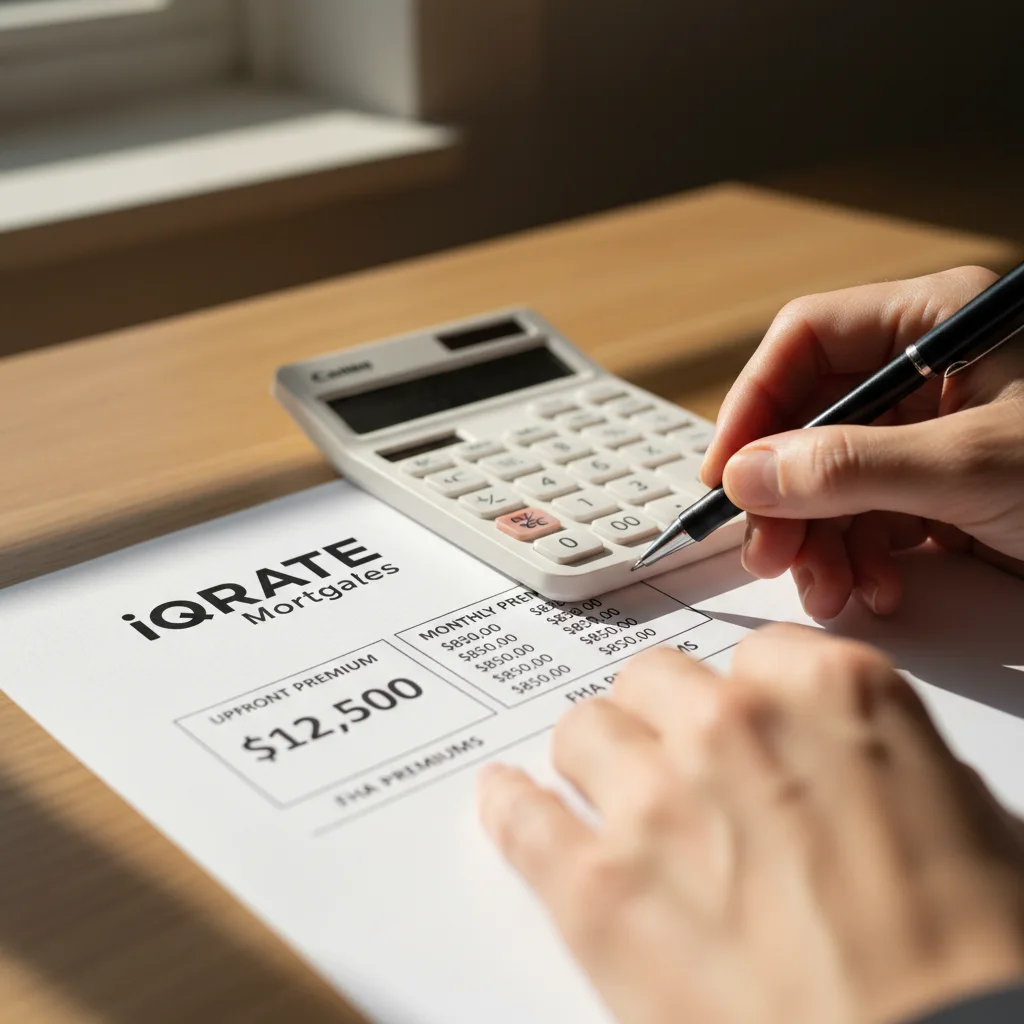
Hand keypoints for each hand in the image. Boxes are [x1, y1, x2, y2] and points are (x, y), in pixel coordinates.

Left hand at [478, 629, 1023, 1023]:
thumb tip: (833, 763)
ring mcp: (654, 801)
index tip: (743, 721)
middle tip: (678, 759)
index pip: (756, 654)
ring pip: (585, 730)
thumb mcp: (961, 820)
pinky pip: (522, 816)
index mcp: (829, 692)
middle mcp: (732, 726)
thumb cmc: (970, 966)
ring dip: (600, 761)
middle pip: (655, 680)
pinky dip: (512, 807)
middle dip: (666, 718)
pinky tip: (509, 801)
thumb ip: (868, 758)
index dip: (750, 698)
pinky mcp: (596, 888)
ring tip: (610, 794)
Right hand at [701, 266, 1023, 618]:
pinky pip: (870, 518)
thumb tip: (748, 475)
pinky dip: (860, 559)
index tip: (727, 473)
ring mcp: (933, 437)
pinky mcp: (943, 492)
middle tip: (768, 550)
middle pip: (810, 420)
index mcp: (937, 323)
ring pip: (833, 479)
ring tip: (825, 587)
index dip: (753, 404)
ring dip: (818, 539)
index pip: (806, 343)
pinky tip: (873, 589)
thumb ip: (850, 467)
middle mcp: (928, 374)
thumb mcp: (972, 465)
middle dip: (786, 494)